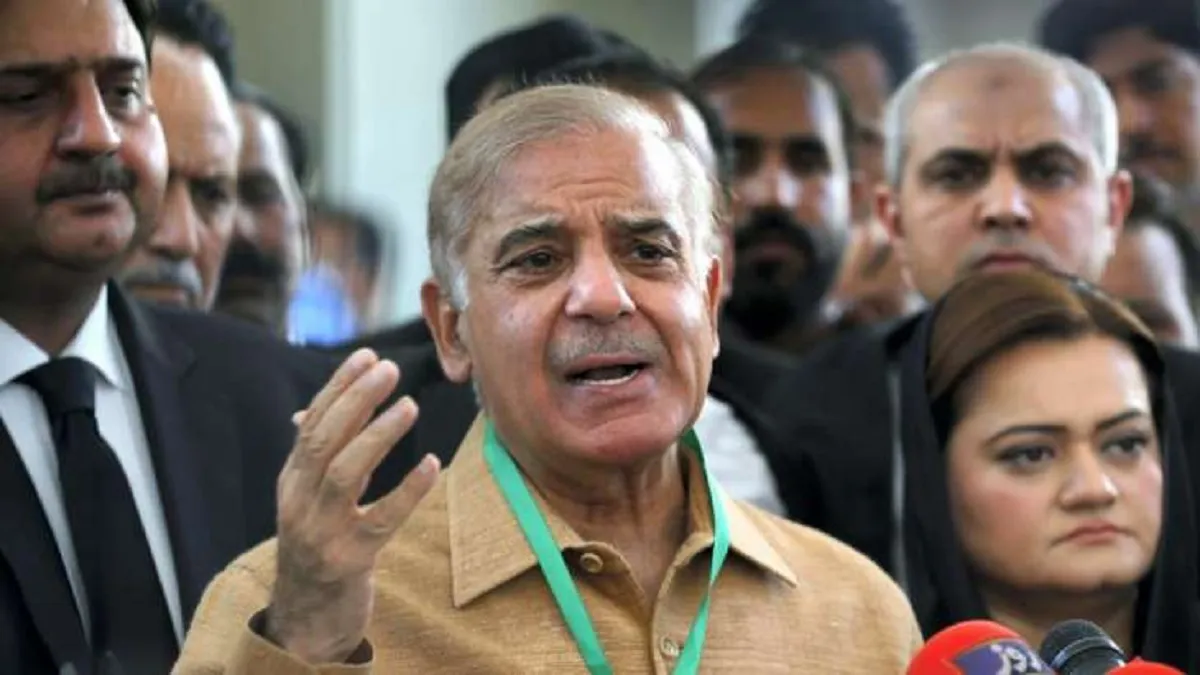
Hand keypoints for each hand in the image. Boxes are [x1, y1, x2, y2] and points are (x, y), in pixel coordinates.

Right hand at [265, 349, 440, 663]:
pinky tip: (430, 464)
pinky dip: (407, 489)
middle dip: (356, 400)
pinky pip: (381, 519)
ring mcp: (322, 532)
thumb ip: (316, 458)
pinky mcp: (350, 559)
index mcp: (291, 481)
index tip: (368, 355)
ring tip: (408, 405)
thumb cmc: (318, 545)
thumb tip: (311, 410)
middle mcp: (299, 502)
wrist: (307, 616)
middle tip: (390, 369)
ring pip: (345, 474)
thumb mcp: (309, 499)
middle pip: (324, 440)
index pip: (313, 423)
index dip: (339, 387)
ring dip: (377, 435)